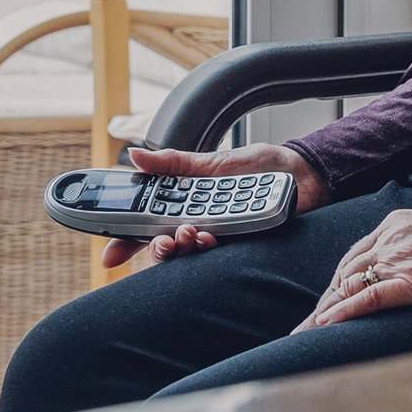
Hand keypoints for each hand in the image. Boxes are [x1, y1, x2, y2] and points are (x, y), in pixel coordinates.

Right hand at [98, 143, 330, 269]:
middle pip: (164, 246)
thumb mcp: (211, 160)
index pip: (148, 226)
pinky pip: (219, 257)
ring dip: (182, 247)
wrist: (302, 172)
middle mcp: (198, 224)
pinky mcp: (242, 245)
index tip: (110, 255)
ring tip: (189, 232)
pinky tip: (209, 238)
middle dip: (156, 248)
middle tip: (162, 240)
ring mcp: (220, 236)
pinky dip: (209, 248)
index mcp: (185, 204)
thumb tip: (134, 154)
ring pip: (188, 255)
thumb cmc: (258, 165)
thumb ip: (173, 162)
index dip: (127, 242)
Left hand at [291, 207, 411, 332]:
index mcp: (395, 223)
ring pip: (350, 283)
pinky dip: (344, 310)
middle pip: (346, 270)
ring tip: (310, 328)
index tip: (327, 298)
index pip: (355, 254)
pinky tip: (327, 322)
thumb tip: (398, 260)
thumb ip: (408, 239)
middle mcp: (391, 237)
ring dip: (327, 307)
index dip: (338, 279)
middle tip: (310, 320)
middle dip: (326, 296)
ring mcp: (400, 257)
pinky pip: (369, 297)